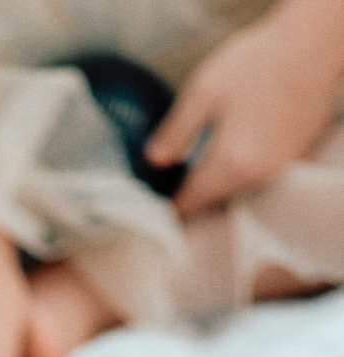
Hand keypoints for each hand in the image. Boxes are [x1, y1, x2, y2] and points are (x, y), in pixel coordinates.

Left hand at [146, 4, 343, 214]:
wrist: (314, 42)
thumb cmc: (260, 60)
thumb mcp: (205, 90)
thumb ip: (176, 131)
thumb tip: (153, 161)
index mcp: (230, 164)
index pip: (189, 204)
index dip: (166, 204)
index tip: (152, 197)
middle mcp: (257, 176)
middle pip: (212, 201)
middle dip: (191, 193)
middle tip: (171, 178)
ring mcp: (280, 169)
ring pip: (235, 190)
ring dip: (217, 182)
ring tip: (201, 161)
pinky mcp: (294, 157)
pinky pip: (258, 175)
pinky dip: (242, 168)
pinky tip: (236, 143)